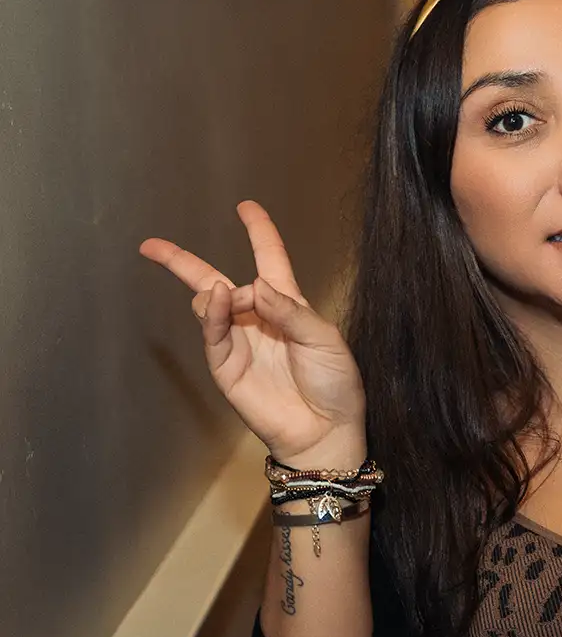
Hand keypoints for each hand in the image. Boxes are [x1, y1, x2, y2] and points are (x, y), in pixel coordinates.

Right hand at [140, 201, 364, 467]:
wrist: (327, 430)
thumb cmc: (335, 383)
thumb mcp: (324, 339)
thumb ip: (290, 310)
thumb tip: (254, 284)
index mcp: (288, 306)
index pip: (269, 260)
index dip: (259, 232)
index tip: (246, 207)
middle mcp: (258, 319)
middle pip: (216, 281)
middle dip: (183, 263)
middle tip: (152, 246)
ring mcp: (239, 343)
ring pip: (209, 305)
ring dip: (215, 291)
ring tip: (227, 292)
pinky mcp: (227, 368)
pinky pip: (213, 335)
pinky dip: (212, 313)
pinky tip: (217, 297)